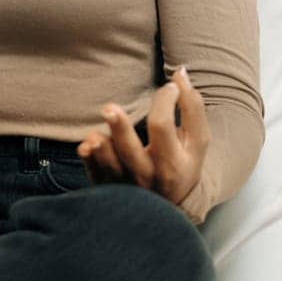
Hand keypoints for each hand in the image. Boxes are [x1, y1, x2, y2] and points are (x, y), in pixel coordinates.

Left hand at [77, 65, 208, 207]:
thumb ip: (192, 107)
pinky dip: (90, 162)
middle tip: (109, 107)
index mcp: (173, 163)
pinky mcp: (107, 188)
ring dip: (101, 150)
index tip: (169, 87)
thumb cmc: (183, 165)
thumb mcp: (197, 142)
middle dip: (120, 129)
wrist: (169, 208)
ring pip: (110, 167)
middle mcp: (149, 176)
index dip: (164, 100)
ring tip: (94, 136)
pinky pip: (95, 175)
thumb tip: (181, 72)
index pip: (163, 126)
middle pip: (131, 152)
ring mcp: (126, 185)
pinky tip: (85, 146)